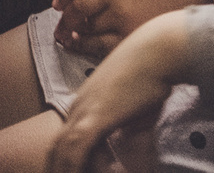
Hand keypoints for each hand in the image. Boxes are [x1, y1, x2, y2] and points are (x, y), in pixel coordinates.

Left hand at [47, 12, 188, 172]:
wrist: (157, 52)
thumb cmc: (151, 78)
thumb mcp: (135, 110)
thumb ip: (129, 131)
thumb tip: (130, 149)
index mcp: (83, 105)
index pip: (64, 141)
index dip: (65, 161)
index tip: (76, 170)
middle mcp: (78, 108)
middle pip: (56, 148)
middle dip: (59, 168)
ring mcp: (84, 111)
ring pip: (62, 152)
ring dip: (65, 170)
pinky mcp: (96, 116)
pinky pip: (76, 149)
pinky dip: (75, 167)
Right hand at [52, 0, 210, 58]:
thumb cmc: (182, 2)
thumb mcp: (160, 31)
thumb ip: (137, 41)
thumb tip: (110, 51)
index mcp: (136, 33)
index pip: (98, 45)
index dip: (82, 47)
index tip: (73, 47)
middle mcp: (122, 14)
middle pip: (87, 28)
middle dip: (70, 35)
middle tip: (61, 38)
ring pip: (79, 7)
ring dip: (65, 17)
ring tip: (60, 24)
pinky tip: (58, 2)